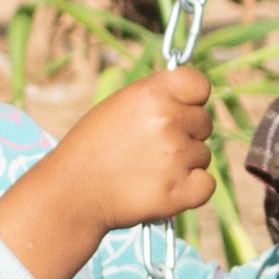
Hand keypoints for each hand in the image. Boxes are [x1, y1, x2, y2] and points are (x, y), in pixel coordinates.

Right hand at [0, 68, 221, 278]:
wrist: (71, 192)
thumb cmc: (92, 147)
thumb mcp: (119, 106)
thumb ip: (157, 98)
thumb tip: (192, 99)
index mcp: (151, 93)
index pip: (200, 85)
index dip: (192, 100)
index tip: (179, 110)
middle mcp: (167, 120)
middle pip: (205, 123)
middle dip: (186, 134)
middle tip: (152, 148)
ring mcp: (175, 157)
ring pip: (203, 155)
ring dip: (184, 164)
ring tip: (147, 170)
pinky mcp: (178, 192)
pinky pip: (207, 185)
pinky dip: (191, 190)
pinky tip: (164, 188)